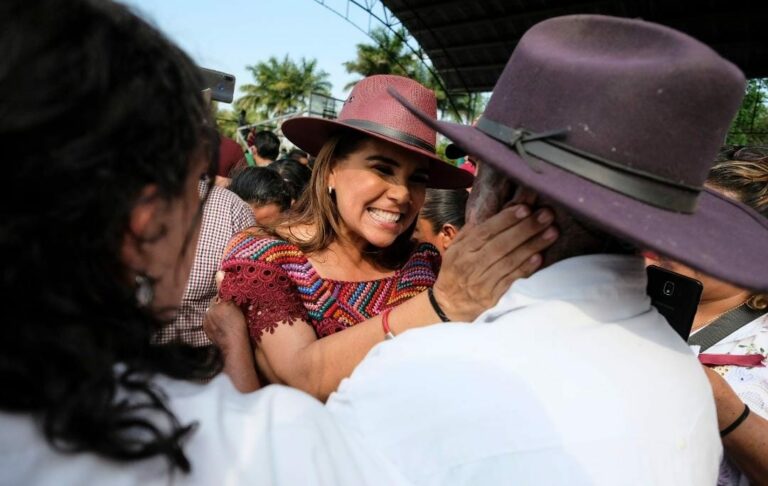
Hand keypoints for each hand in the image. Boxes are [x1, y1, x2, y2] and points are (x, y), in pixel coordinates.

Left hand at [204, 297, 249, 351]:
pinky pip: (208, 322)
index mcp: (218, 303)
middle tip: (227, 311)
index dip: (225, 298)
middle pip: (213, 304)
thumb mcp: (238, 309)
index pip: (220, 295)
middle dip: (219, 306)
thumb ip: (231, 300)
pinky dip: (212, 322)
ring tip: (223, 321)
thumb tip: (229, 296)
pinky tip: (219, 327)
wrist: (233, 342)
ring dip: (215, 314)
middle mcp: (210, 310)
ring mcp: (206, 319)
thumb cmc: (238, 325)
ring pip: (210, 313)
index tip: (229, 301)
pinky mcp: (205, 328)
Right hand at [432, 204, 556, 321]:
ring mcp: (481, 283)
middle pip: (500, 244)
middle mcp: (470, 265)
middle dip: (525, 228)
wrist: (449, 307)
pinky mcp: (491, 298)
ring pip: (509, 261)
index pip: (484, 231)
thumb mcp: (455, 251)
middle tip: (547, 215)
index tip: (525, 208)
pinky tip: (540, 257)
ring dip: (532, 246)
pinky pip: (511, 280)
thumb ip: (471, 232)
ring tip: (552, 232)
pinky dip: (526, 268)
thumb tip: (490, 211)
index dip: (505, 219)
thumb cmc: (456, 273)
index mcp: (461, 251)